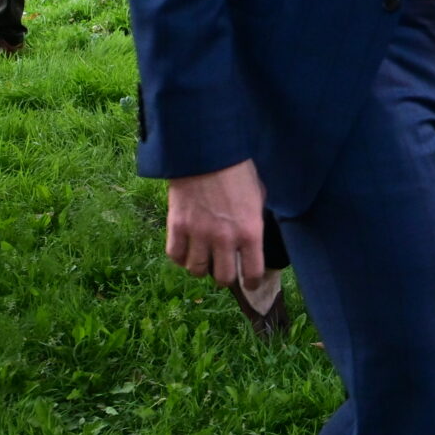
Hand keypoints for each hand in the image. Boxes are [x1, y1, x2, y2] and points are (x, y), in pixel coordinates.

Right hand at [167, 158, 266, 286]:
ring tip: (204, 260)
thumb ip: (254, 221)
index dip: (251, 282)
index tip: (249, 283)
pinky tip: (186, 251)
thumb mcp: (258, 196)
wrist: (205, 152)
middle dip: (225, 277)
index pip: (251, 272)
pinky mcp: (177, 226)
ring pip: (197, 270)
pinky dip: (180, 257)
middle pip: (223, 278)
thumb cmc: (237, 169)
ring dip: (201, 268)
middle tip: (224, 270)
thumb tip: (253, 237)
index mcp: (250, 232)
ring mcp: (199, 234)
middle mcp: (224, 239)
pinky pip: (175, 256)